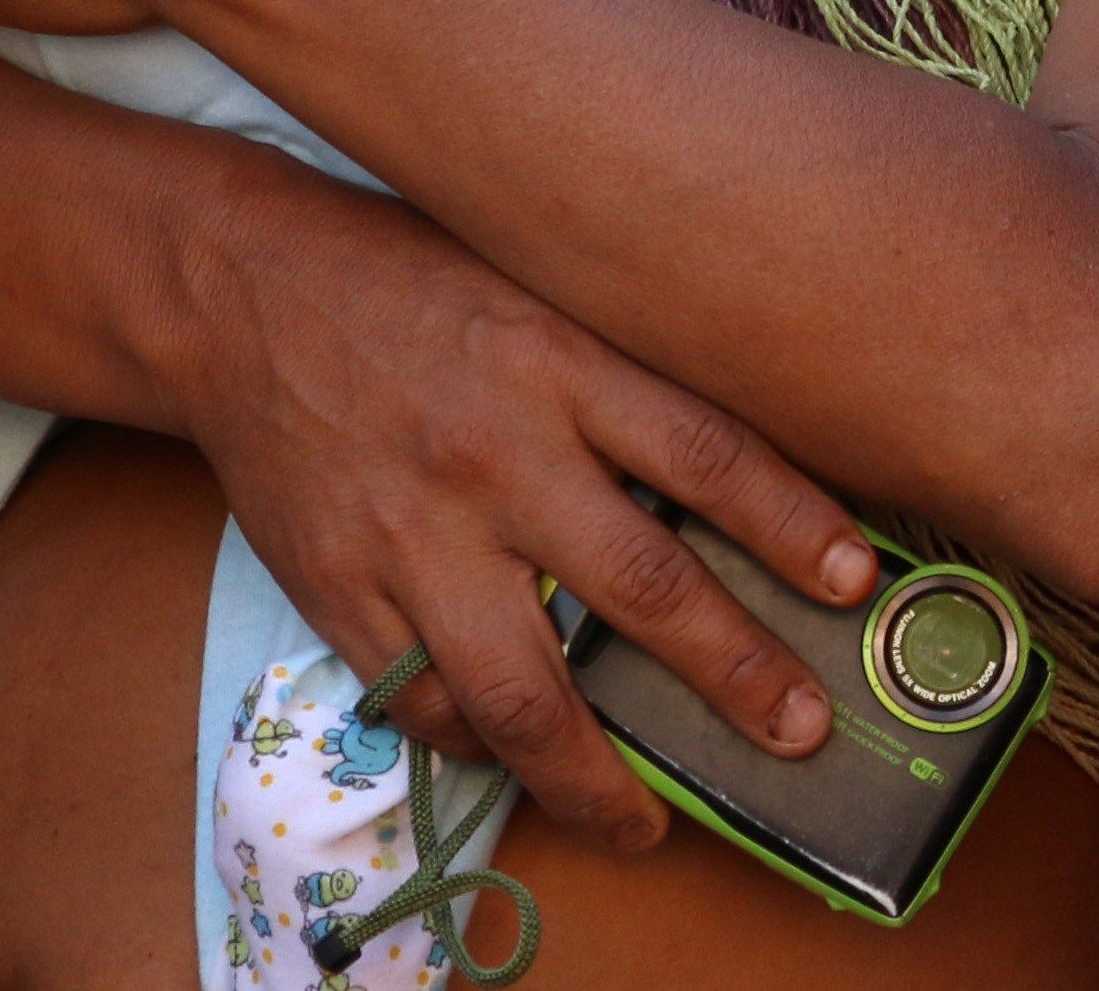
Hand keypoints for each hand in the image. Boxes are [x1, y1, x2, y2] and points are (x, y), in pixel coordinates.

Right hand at [164, 157, 880, 852]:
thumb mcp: (537, 282)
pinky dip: (479, 742)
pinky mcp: (338, 588)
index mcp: (559, 361)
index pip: (705, 452)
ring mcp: (413, 533)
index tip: (857, 582)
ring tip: (645, 823)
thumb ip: (621, 365)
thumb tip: (738, 459)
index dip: (792, 522)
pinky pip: (423, 699)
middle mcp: (495, 453)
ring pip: (523, 688)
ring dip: (595, 774)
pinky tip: (521, 756)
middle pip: (640, 585)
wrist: (241, 286)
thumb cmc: (414, 276)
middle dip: (734, 672)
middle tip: (800, 731)